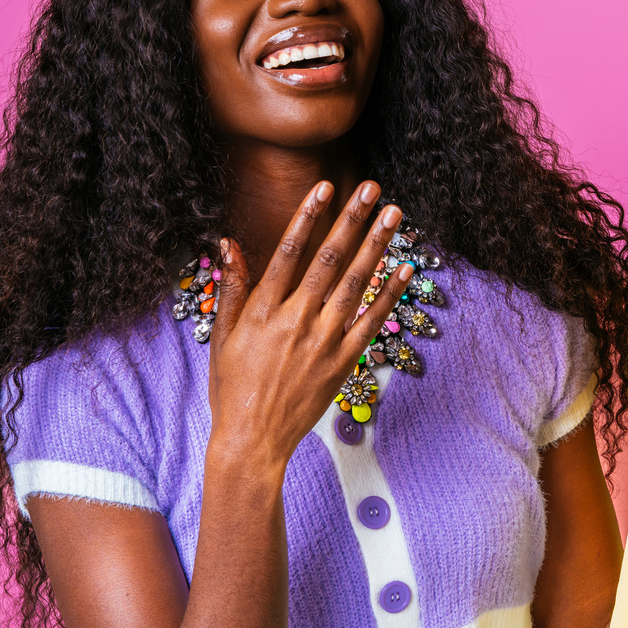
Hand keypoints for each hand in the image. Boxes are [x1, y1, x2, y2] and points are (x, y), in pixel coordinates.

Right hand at [206, 181, 413, 462]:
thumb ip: (232, 288)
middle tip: (373, 189)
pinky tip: (404, 269)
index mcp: (263, 311)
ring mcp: (322, 342)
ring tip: (394, 215)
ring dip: (377, 246)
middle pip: (329, 260)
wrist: (252, 441)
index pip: (288, 252)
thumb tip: (226, 243)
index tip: (325, 187)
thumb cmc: (232, 389)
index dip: (308, 217)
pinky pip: (371, 322)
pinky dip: (389, 295)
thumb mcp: (223, 336)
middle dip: (352, 220)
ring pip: (356, 284)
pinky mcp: (342, 363)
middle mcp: (295, 320)